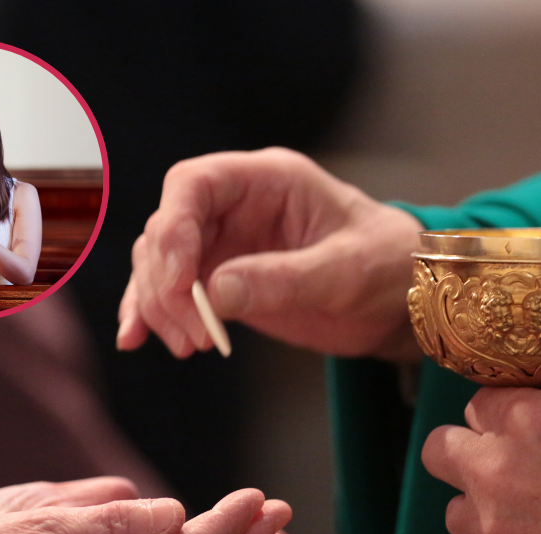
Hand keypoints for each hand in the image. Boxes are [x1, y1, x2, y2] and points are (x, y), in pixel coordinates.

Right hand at [117, 147, 423, 360]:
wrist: (404, 299)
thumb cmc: (387, 265)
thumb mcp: (347, 272)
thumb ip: (285, 278)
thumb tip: (217, 293)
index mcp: (268, 180)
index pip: (194, 184)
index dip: (174, 228)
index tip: (181, 281)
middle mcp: (237, 205)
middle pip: (169, 228)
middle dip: (168, 281)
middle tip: (193, 331)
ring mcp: (226, 243)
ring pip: (162, 263)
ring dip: (160, 304)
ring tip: (188, 346)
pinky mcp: (223, 280)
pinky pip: (175, 291)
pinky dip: (155, 314)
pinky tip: (137, 340)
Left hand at [421, 387, 540, 533]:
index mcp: (526, 416)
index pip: (478, 404)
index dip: (501, 418)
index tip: (521, 430)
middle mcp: (495, 467)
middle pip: (439, 451)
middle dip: (464, 454)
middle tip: (497, 467)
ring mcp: (492, 527)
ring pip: (456, 514)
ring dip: (482, 513)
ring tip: (528, 522)